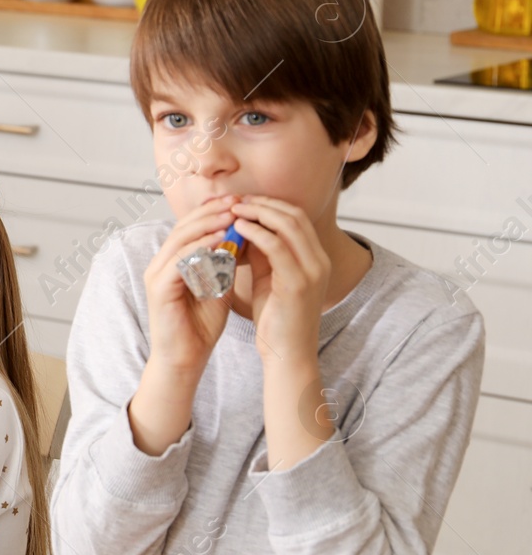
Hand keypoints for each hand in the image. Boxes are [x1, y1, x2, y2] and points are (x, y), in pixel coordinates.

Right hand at [143, 196, 237, 380]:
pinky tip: (221, 240)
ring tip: (231, 214)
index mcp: (172, 261)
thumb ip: (224, 263)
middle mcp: (160, 264)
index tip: (240, 202)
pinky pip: (180, 260)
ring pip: (180, 239)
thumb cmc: (201, 326)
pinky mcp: (159, 288)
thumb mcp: (218, 286)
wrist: (185, 359)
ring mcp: (156, 275)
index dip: (214, 211)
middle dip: (211, 211)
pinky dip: (200, 247)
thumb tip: (243, 237)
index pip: (191, 227)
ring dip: (207, 224)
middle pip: (184, 227)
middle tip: (236, 200)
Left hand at [230, 196, 330, 368]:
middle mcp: (320, 261)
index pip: (297, 217)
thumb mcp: (270, 278)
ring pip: (287, 225)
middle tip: (235, 200)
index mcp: (316, 259)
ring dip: (258, 213)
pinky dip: (256, 232)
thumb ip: (263, 253)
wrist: (287, 354)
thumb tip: (245, 226)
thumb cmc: (276, 318)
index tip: (244, 200)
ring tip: (233, 209)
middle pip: (294, 215)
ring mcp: (313, 271)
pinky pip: (276, 246)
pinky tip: (237, 229)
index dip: (270, 203)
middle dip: (263, 203)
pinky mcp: (298, 283)